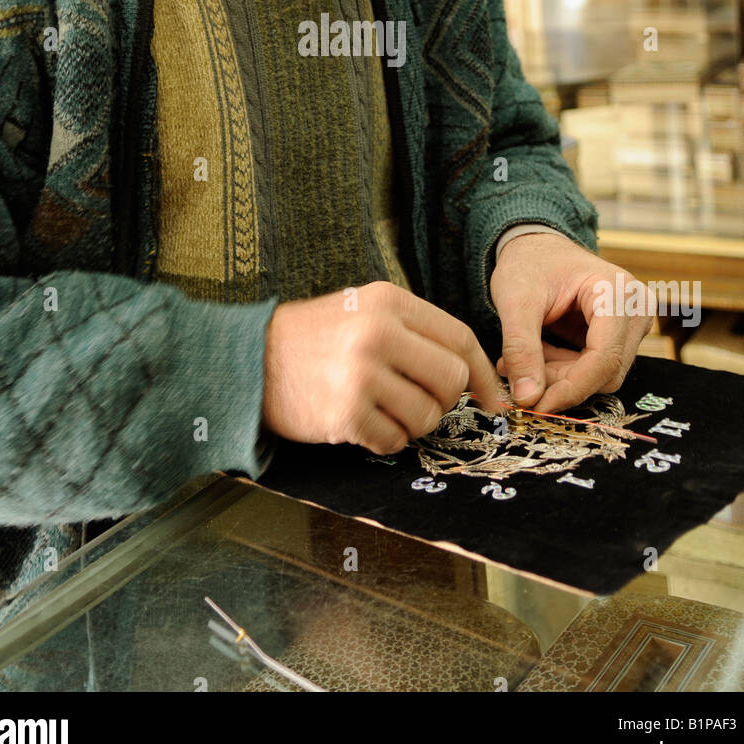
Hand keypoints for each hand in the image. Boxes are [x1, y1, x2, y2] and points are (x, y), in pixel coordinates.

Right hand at [262, 280, 502, 454]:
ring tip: (382, 410)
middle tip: (417, 400)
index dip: (482, 373)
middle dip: (443, 399)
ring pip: (427, 416)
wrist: (250, 360)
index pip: (459, 337)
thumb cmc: (316, 338)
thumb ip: (415, 332)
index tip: (493, 397)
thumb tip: (472, 373)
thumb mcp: (365, 311)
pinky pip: (394, 441)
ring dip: (412, 423)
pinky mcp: (345, 414)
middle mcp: (378, 334)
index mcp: (388, 302)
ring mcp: (361, 375)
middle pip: (451, 379)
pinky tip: (362, 423)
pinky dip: (385, 440)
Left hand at [490, 232, 652, 413]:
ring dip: (559, 375)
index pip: (604, 358)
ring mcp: (633, 323)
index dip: (570, 388)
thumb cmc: (529, 263)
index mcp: (617, 292)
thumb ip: (521, 349)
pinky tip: (538, 354)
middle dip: (560, 381)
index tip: (535, 406)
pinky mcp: (622, 335)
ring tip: (521, 358)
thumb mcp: (515, 301)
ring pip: (600, 374)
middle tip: (516, 372)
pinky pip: (596, 368)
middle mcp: (636, 308)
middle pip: (605, 371)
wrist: (537, 246)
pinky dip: (564, 369)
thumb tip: (527, 399)